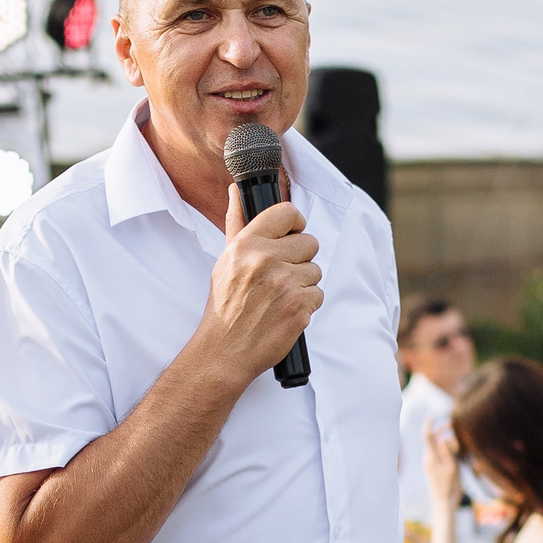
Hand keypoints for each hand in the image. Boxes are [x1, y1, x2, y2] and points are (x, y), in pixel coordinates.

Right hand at [191, 183, 320, 385]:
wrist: (225, 350)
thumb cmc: (225, 306)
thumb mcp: (225, 261)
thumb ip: (236, 224)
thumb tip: (236, 192)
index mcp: (247, 244)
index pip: (287, 213)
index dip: (295, 223)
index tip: (292, 233)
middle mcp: (266, 260)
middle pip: (310, 242)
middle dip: (300, 259)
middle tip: (281, 275)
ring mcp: (285, 283)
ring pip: (315, 270)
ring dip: (303, 284)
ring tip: (279, 297)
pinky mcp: (300, 306)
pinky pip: (318, 294)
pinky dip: (306, 305)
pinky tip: (285, 311)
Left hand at [423, 421, 461, 507]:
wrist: (443, 502)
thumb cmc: (449, 487)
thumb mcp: (451, 469)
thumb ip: (447, 453)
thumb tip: (443, 439)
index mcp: (431, 458)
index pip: (427, 436)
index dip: (429, 424)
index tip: (433, 415)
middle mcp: (429, 459)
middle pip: (433, 439)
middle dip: (442, 431)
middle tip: (453, 426)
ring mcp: (432, 463)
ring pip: (438, 446)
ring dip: (448, 442)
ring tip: (459, 446)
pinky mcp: (435, 468)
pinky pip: (441, 454)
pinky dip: (448, 450)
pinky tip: (458, 452)